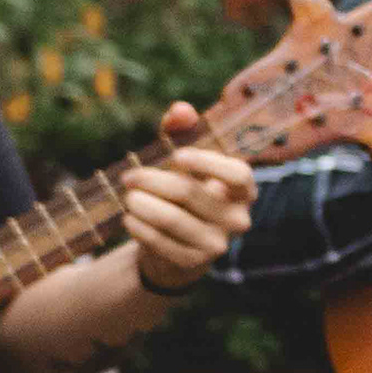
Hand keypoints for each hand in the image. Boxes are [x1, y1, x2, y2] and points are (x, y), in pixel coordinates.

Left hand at [124, 102, 254, 292]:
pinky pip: (160, 241)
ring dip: (141, 205)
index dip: (208, 163)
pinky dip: (139, 227)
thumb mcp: (184, 163)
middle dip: (153, 181)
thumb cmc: (184, 192)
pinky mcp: (194, 262)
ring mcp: (218, 244)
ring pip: (172, 219)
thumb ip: (183, 132)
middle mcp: (238, 218)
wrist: (179, 246)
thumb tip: (181, 109)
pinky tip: (129, 218)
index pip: (238, 175)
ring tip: (127, 197)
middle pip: (191, 193)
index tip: (176, 155)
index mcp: (243, 191)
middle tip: (128, 176)